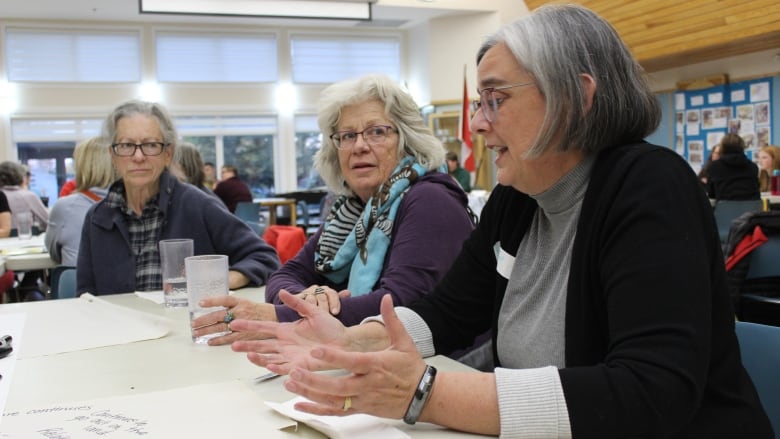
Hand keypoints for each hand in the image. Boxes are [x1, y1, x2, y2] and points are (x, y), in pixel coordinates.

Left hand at [190, 296, 277, 345]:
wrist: (274, 319)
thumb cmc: (257, 310)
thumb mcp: (245, 302)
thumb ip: (231, 304)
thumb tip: (213, 306)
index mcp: (240, 302)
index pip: (224, 299)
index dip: (212, 301)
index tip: (200, 303)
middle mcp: (240, 312)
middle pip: (218, 315)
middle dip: (204, 320)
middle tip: (193, 324)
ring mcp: (242, 324)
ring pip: (221, 328)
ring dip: (207, 331)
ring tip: (196, 333)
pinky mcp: (245, 335)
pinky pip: (228, 338)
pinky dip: (218, 340)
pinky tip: (210, 342)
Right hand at [230, 289, 349, 373]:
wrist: (345, 342)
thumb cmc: (330, 327)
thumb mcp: (313, 311)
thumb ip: (297, 303)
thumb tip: (282, 291)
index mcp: (286, 330)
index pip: (264, 328)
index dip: (250, 326)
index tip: (235, 323)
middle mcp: (285, 344)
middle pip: (261, 345)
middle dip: (247, 345)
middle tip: (233, 344)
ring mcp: (290, 356)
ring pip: (268, 358)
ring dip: (257, 357)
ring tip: (247, 355)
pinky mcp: (298, 366)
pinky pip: (283, 368)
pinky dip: (275, 367)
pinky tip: (268, 364)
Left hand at [283, 294, 427, 418]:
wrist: (423, 396)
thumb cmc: (411, 368)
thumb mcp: (404, 342)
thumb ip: (391, 320)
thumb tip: (386, 298)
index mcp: (376, 365)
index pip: (351, 361)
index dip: (333, 357)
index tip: (315, 350)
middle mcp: (367, 384)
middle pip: (337, 385)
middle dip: (314, 380)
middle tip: (294, 372)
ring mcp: (363, 399)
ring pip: (333, 400)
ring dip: (310, 393)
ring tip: (291, 383)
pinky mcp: (361, 409)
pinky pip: (336, 411)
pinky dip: (317, 409)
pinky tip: (300, 405)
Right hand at [297, 285, 350, 314]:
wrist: (305, 311)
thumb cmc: (322, 310)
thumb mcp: (331, 306)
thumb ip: (339, 300)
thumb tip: (348, 292)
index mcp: (327, 291)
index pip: (332, 294)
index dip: (334, 303)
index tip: (335, 313)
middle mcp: (317, 290)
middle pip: (322, 296)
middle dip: (324, 307)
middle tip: (325, 315)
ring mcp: (307, 293)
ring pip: (311, 298)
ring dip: (313, 306)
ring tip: (314, 315)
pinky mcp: (298, 297)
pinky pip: (299, 299)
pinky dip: (301, 304)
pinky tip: (303, 313)